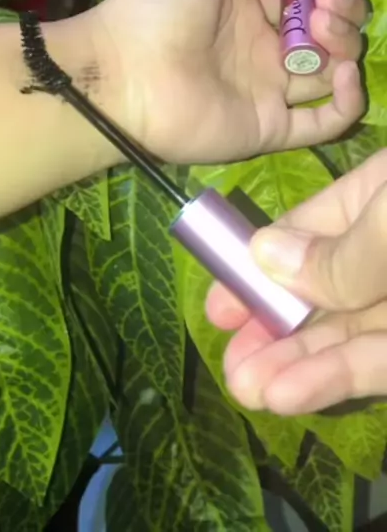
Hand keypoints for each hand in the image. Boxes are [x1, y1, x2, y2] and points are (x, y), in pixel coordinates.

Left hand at [94, 0, 367, 162]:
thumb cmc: (156, 7)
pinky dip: (349, 100)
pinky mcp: (271, 127)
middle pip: (328, 32)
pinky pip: (326, 122)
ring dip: (344, 43)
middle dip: (341, 8)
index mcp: (248, 8)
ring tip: (320, 24)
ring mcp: (270, 90)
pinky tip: (344, 72)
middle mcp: (264, 49)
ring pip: (333, 70)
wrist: (124, 72)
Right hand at [206, 151, 386, 413]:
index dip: (258, 267)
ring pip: (349, 334)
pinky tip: (289, 395)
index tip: (219, 307)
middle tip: (229, 364)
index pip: (307, 230)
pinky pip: (384, 361)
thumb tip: (261, 255)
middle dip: (273, 328)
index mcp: (380, 195)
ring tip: (245, 389)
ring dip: (296, 364)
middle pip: (322, 291)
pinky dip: (340, 380)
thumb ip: (339, 249)